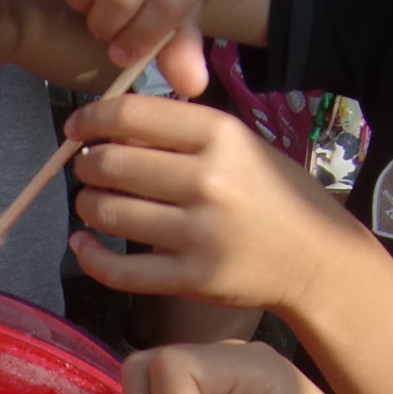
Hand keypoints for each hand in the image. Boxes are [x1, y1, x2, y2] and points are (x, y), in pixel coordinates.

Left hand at [65, 95, 366, 312]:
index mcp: (221, 135)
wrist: (316, 259)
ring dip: (87, 206)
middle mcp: (209, 179)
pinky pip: (120, 269)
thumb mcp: (241, 147)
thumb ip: (185, 136)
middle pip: (112, 163)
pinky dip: (90, 256)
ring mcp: (199, 232)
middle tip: (87, 170)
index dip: (92, 118)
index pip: (133, 115)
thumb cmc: (273, 197)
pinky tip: (84, 245)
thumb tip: (112, 131)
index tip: (76, 128)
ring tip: (92, 205)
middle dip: (86, 165)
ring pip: (109, 212)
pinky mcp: (191, 278)